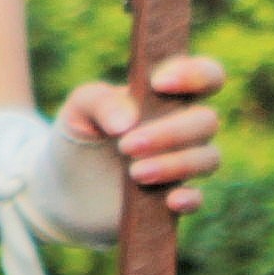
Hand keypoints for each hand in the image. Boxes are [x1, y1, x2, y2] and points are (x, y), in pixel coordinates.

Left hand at [55, 52, 226, 216]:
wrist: (65, 189)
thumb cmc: (80, 136)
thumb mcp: (78, 110)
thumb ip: (99, 101)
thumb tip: (128, 121)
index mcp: (166, 95)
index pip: (205, 75)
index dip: (194, 74)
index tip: (159, 84)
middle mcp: (183, 126)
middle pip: (207, 121)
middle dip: (171, 132)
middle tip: (127, 145)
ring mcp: (182, 163)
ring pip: (208, 158)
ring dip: (177, 164)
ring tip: (135, 173)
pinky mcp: (174, 198)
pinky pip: (198, 198)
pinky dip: (190, 198)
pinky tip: (171, 200)